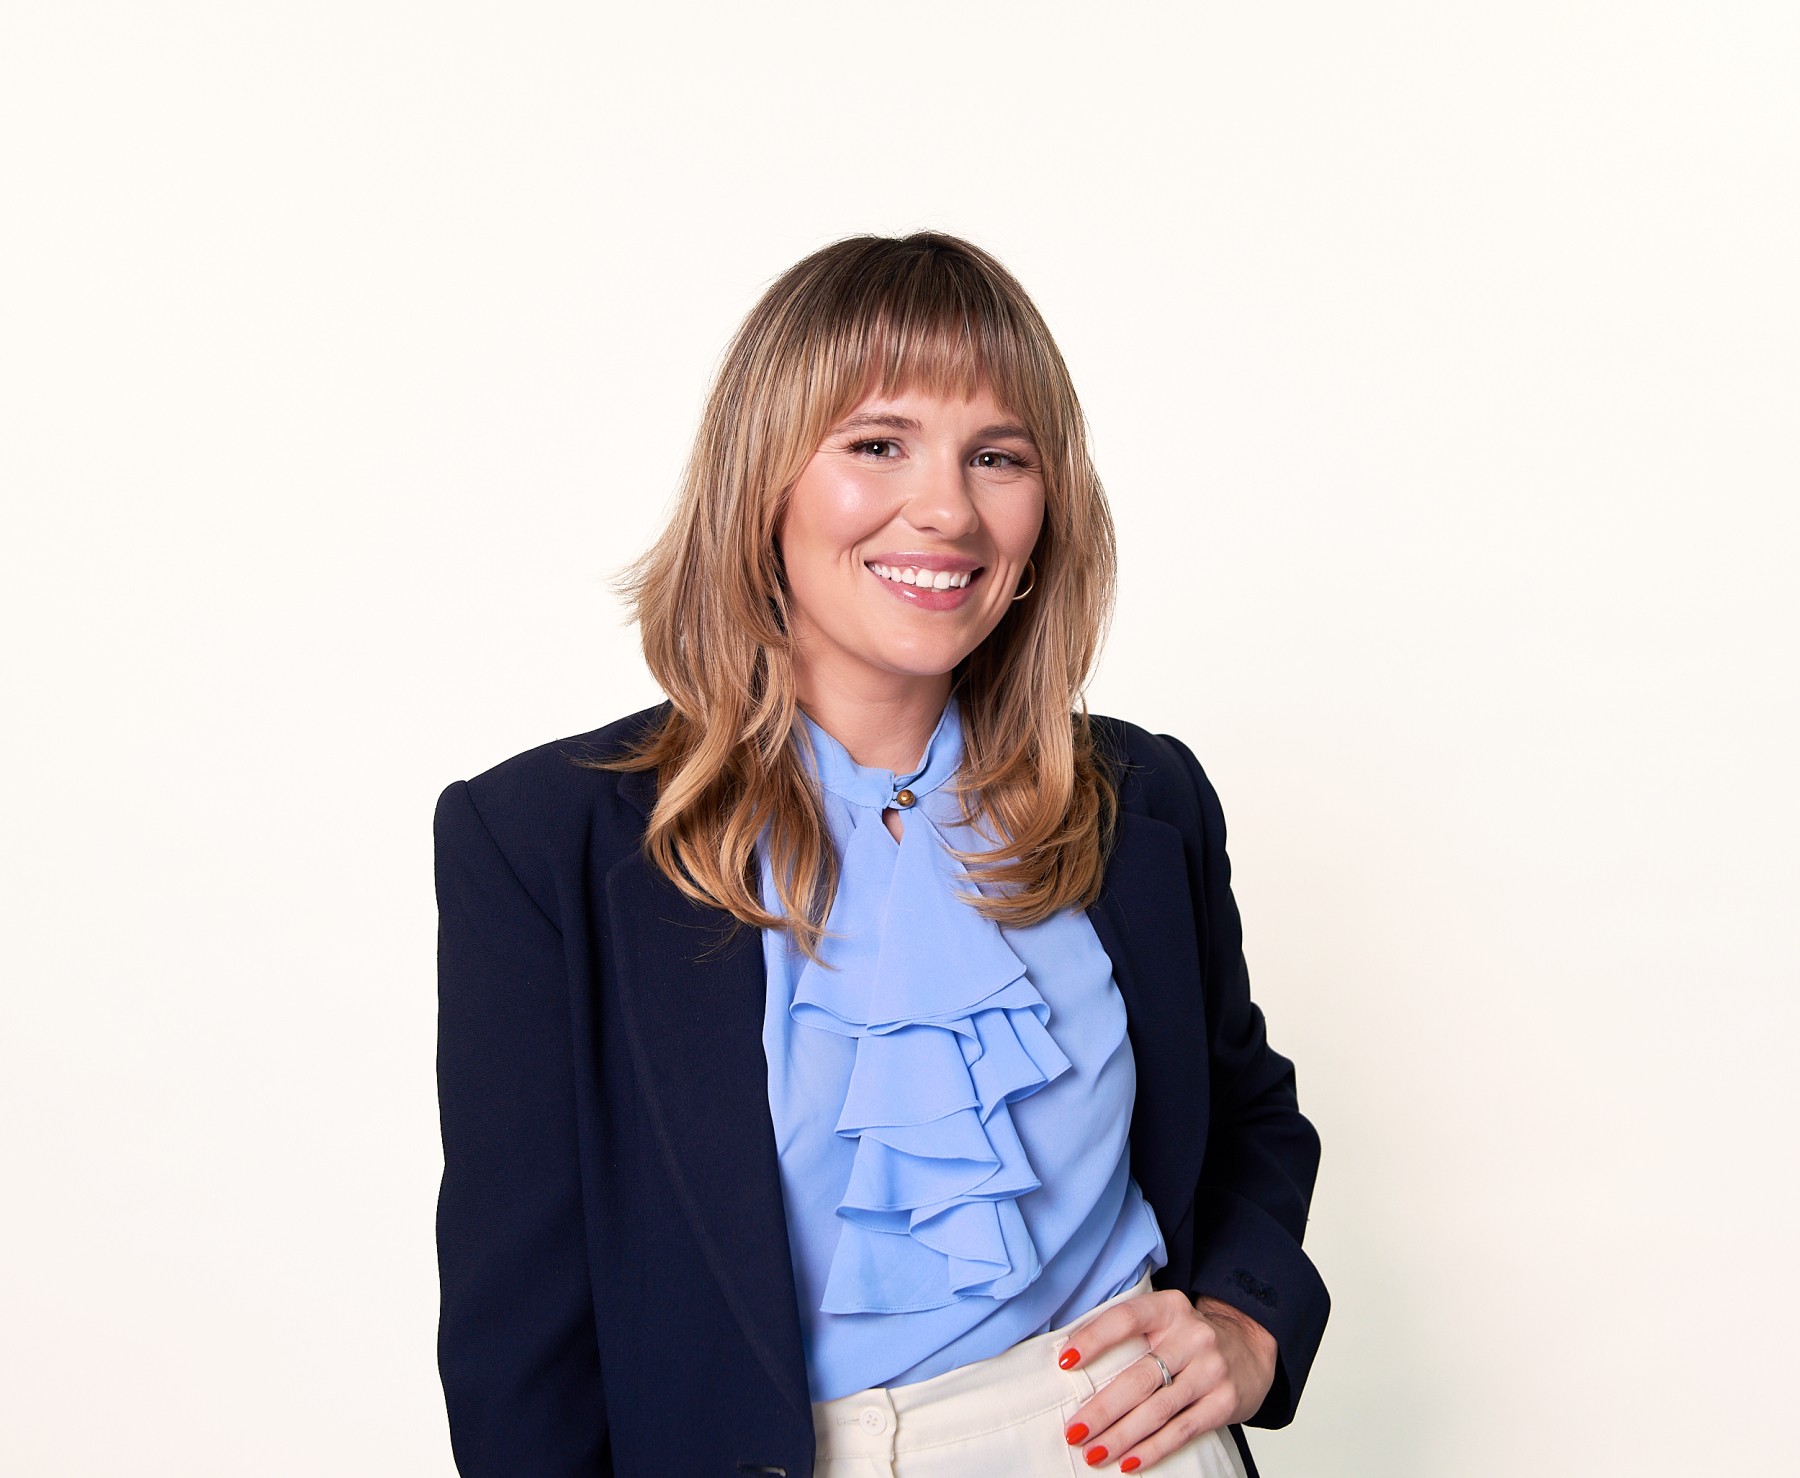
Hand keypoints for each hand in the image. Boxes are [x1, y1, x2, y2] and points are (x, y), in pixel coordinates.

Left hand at [1054, 1288, 1276, 1471]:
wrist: (1250, 1347)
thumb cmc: (1189, 1337)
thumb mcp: (1164, 1319)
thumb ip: (1129, 1334)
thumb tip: (1070, 1361)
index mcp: (1169, 1308)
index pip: (1125, 1319)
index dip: (1093, 1339)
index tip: (1064, 1362)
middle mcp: (1192, 1336)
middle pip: (1139, 1377)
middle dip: (1102, 1409)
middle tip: (1074, 1431)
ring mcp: (1211, 1370)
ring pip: (1158, 1410)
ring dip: (1122, 1436)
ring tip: (1093, 1452)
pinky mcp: (1224, 1403)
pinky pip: (1182, 1431)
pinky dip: (1152, 1450)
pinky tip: (1129, 1462)